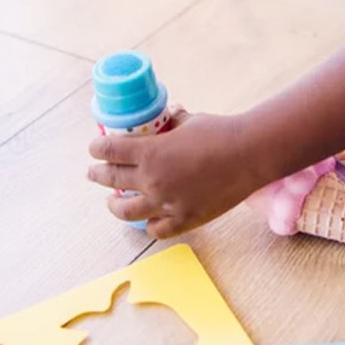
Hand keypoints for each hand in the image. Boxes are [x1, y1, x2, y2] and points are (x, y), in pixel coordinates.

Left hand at [88, 106, 268, 237]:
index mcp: (150, 151)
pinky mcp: (184, 218)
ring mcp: (166, 202)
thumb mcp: (191, 121)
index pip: (108, 150)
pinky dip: (149, 223)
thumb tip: (168, 115)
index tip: (95, 149)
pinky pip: (156, 228)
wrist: (250, 154)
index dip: (96, 149)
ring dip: (114, 205)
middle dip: (98, 175)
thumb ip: (173, 121)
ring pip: (125, 210)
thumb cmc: (222, 133)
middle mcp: (152, 179)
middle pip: (111, 180)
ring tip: (112, 202)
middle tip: (94, 173)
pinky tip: (149, 218)